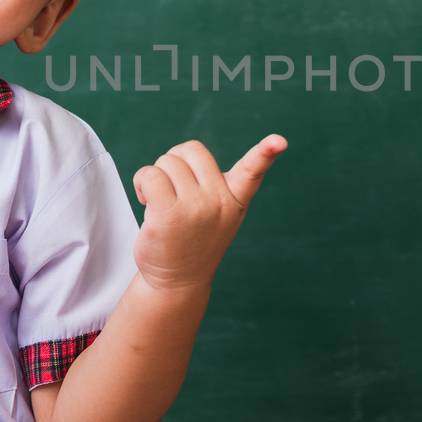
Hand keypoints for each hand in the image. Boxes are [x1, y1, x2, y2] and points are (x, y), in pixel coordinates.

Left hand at [131, 134, 286, 291]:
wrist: (178, 280)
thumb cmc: (194, 237)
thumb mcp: (217, 213)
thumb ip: (212, 184)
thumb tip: (185, 155)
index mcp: (235, 198)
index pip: (253, 170)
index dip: (265, 152)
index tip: (280, 141)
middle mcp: (219, 201)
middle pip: (191, 150)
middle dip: (175, 162)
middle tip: (174, 188)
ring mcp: (195, 208)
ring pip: (167, 161)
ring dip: (156, 175)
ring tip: (161, 200)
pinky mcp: (168, 214)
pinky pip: (150, 175)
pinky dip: (142, 182)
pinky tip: (146, 200)